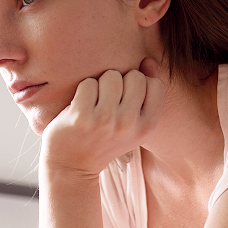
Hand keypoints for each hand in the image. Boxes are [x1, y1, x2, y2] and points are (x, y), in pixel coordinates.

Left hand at [40, 58, 164, 177]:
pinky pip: (88, 83)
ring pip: (111, 76)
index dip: (140, 85)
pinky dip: (82, 91)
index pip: (155, 84)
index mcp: (147, 127)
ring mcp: (105, 121)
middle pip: (134, 76)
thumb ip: (146, 90)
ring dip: (101, 84)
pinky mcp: (82, 117)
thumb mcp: (133, 122)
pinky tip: (79, 107)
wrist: (72, 167)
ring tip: (94, 102)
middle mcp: (129, 124)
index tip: (127, 98)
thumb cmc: (104, 138)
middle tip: (108, 100)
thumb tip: (148, 61)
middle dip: (121, 82)